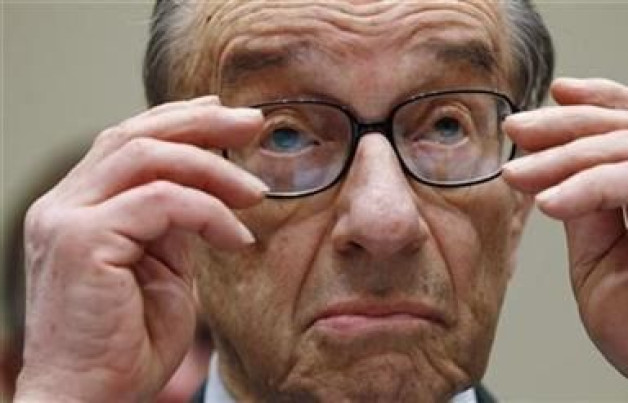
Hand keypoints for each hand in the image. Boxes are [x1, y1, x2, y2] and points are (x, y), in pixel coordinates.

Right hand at [16, 96, 266, 401]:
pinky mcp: (80, 241)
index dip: (180, 121)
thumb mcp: (163, 271)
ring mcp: (65, 219)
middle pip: (134, 135)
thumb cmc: (129, 345)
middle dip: (201, 123)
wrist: (92, 401)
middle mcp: (63, 204)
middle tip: (252, 124)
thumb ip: (174, 226)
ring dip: (212, 167)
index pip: (128, 143)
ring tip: (257, 191)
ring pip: (146, 157)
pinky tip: (238, 238)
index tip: (226, 117)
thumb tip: (209, 191)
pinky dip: (208, 213)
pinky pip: (160, 202)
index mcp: (79, 207)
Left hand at [503, 78, 627, 400]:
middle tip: (515, 129)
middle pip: (626, 127)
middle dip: (563, 122)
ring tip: (517, 175)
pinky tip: (550, 203)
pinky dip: (587, 186)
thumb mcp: (597, 265)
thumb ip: (584, 217)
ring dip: (563, 154)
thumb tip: (554, 175)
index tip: (547, 97)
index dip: (592, 104)